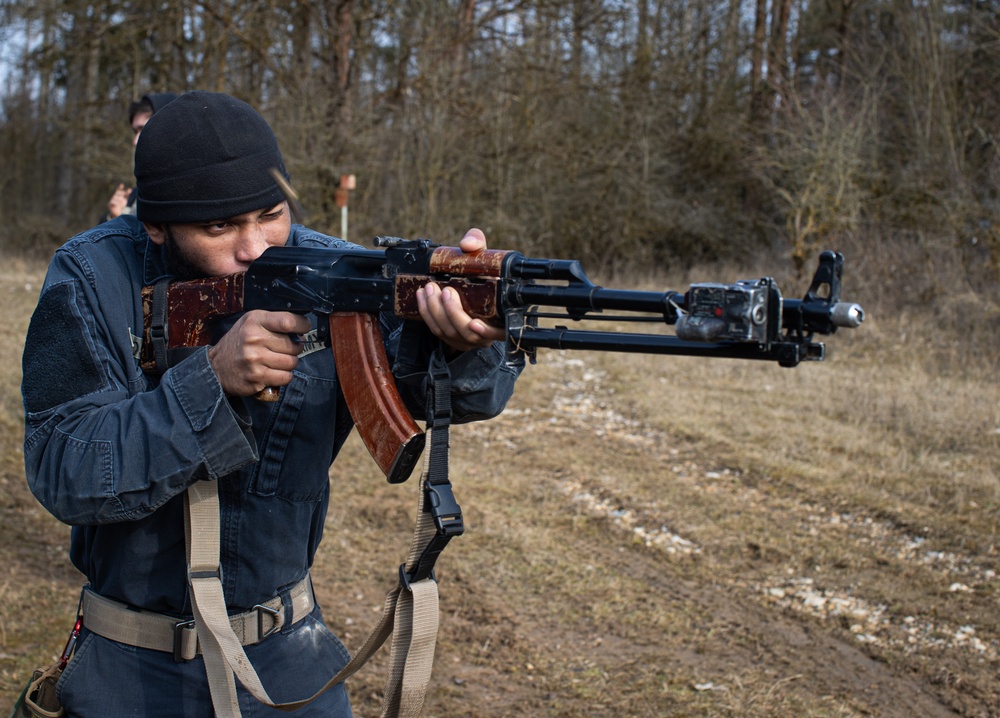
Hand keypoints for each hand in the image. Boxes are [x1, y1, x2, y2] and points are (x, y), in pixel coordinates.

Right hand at [107, 183, 130, 218]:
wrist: (116, 213)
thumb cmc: (120, 205)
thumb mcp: (124, 200)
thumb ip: (126, 195)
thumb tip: (130, 189)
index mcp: (117, 196)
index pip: (118, 190)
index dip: (120, 188)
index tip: (122, 184)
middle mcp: (113, 197)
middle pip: (117, 193)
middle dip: (121, 193)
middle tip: (124, 193)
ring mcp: (111, 200)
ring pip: (115, 197)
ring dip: (119, 199)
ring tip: (122, 203)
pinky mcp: (110, 205)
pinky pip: (112, 202)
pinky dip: (116, 202)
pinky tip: (118, 204)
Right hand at [207, 310, 311, 395]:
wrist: (216, 367)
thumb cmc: (239, 343)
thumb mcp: (251, 322)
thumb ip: (274, 321)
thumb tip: (302, 328)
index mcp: (255, 320)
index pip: (288, 321)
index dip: (302, 325)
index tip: (304, 328)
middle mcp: (254, 338)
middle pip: (293, 345)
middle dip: (294, 348)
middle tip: (285, 349)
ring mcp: (255, 359)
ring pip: (292, 362)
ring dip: (289, 363)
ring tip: (278, 361)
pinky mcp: (257, 377)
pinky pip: (286, 377)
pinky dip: (284, 376)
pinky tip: (275, 372)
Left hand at [416, 228, 505, 351]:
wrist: (468, 285)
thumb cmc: (481, 272)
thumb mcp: (483, 256)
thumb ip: (477, 243)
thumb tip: (468, 244)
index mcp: (501, 318)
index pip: (499, 332)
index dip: (486, 332)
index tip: (474, 323)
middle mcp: (485, 333)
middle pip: (467, 333)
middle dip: (453, 313)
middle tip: (445, 291)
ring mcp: (467, 339)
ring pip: (449, 333)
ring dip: (436, 311)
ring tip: (430, 289)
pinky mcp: (451, 338)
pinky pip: (436, 330)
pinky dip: (427, 313)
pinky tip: (422, 296)